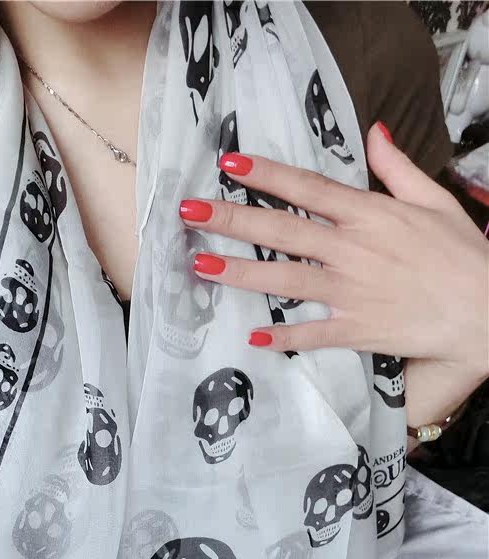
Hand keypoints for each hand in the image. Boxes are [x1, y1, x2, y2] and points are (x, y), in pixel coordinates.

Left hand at [179, 121, 488, 379]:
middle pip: (282, 231)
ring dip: (240, 274)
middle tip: (189, 212)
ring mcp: (351, 292)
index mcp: (368, 215)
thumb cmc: (462, 255)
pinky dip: (284, 336)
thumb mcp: (433, 200)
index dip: (266, 176)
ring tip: (200, 265)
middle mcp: (351, 250)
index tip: (228, 165)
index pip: (307, 188)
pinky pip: (312, 333)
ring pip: (285, 280)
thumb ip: (397, 167)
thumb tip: (374, 132)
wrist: (485, 309)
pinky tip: (253, 337)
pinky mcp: (356, 329)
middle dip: (232, 220)